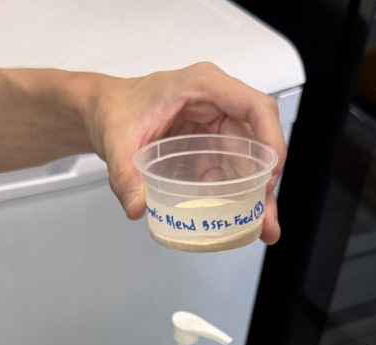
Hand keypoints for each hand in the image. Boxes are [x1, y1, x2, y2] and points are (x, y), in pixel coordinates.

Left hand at [89, 62, 286, 243]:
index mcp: (202, 87)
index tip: (271, 173)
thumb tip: (137, 207)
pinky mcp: (209, 145)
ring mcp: (215, 125)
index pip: (253, 106)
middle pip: (257, 139)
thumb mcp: (116, 141)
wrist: (103, 112)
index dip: (270, 138)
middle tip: (267, 217)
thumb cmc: (115, 109)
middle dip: (267, 181)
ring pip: (249, 158)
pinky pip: (231, 169)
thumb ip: (124, 174)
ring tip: (261, 227)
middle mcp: (216, 103)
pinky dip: (237, 194)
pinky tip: (238, 219)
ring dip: (256, 193)